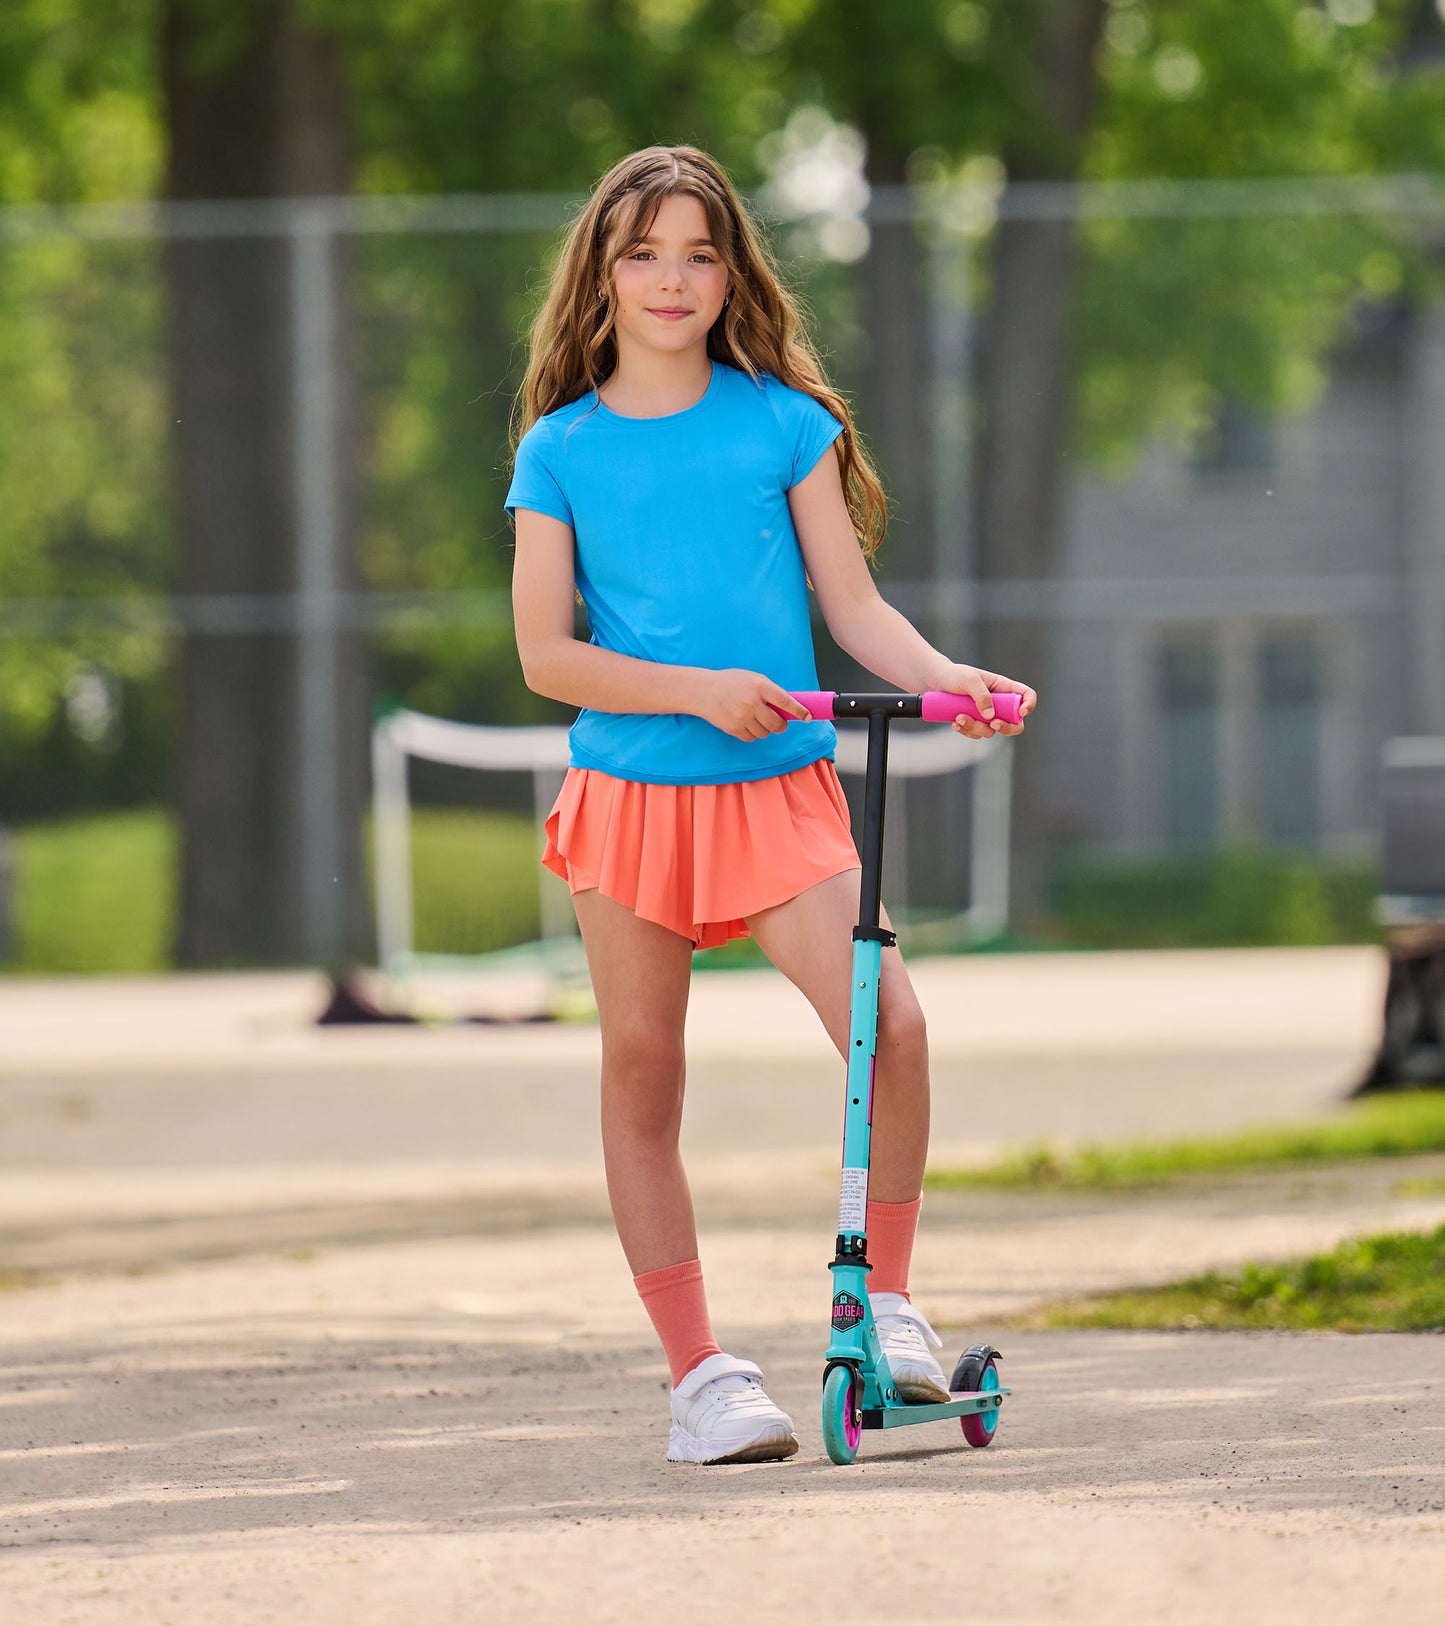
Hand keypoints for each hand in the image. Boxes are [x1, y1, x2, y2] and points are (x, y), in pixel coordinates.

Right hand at [695, 668, 811, 741]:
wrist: (703, 691)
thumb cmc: (730, 683)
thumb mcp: (752, 679)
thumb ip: (769, 691)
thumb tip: (788, 707)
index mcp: (759, 686)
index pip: (785, 701)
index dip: (799, 710)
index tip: (808, 717)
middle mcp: (752, 702)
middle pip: (777, 723)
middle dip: (781, 725)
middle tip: (779, 722)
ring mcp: (742, 717)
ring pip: (765, 733)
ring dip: (765, 729)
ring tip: (755, 718)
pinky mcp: (733, 728)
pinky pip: (752, 738)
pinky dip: (752, 733)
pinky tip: (745, 722)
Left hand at [927, 663, 1036, 740]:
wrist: (934, 682)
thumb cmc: (955, 675)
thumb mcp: (969, 679)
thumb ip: (981, 695)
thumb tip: (990, 716)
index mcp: (1004, 688)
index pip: (1026, 695)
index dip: (1029, 704)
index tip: (1021, 712)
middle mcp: (999, 703)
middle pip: (1015, 722)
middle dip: (1006, 727)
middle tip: (993, 724)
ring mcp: (987, 715)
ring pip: (992, 730)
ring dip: (977, 727)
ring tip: (959, 717)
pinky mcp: (974, 723)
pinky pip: (976, 734)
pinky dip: (966, 730)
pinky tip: (955, 722)